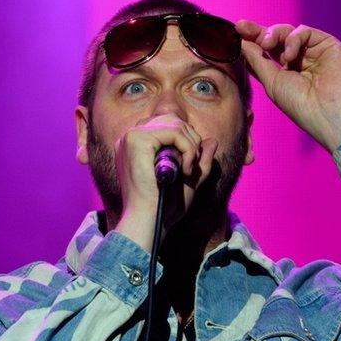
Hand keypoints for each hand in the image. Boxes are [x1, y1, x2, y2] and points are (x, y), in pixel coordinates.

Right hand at [113, 114, 217, 251]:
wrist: (150, 221)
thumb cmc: (164, 206)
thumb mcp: (188, 180)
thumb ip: (199, 160)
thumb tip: (211, 140)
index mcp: (135, 145)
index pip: (167, 124)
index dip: (185, 139)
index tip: (189, 164)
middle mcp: (129, 137)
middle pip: (171, 119)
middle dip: (191, 140)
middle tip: (192, 166)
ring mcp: (130, 137)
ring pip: (175, 124)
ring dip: (191, 146)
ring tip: (188, 169)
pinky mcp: (136, 140)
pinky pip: (174, 132)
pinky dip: (188, 149)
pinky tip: (184, 170)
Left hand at [236, 21, 340, 151]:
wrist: (326, 112)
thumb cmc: (299, 104)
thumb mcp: (271, 81)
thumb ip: (256, 60)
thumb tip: (241, 42)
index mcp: (285, 71)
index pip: (266, 51)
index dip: (251, 40)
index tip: (237, 30)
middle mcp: (299, 59)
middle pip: (275, 38)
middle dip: (258, 32)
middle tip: (242, 28)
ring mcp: (313, 51)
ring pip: (288, 32)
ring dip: (273, 35)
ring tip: (267, 46)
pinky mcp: (326, 44)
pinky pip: (304, 32)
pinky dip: (292, 40)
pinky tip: (290, 56)